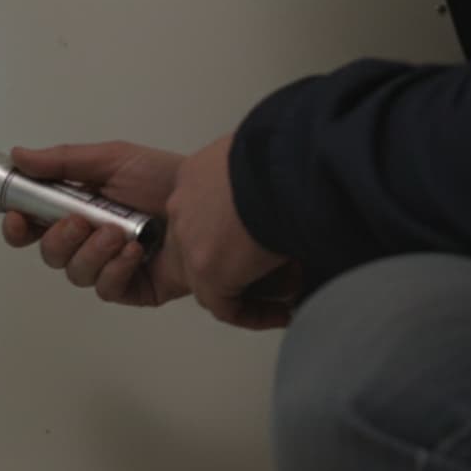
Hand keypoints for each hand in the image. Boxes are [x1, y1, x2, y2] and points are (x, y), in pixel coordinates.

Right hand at [1, 141, 193, 306]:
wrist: (212, 201)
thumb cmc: (164, 179)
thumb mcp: (113, 159)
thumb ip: (64, 161)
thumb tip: (19, 156)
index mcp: (78, 208)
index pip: (33, 225)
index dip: (18, 227)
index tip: (17, 219)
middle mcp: (90, 241)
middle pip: (51, 255)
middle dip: (60, 240)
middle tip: (82, 223)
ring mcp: (111, 267)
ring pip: (76, 274)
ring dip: (92, 254)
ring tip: (120, 235)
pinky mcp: (135, 289)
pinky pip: (108, 290)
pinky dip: (116, 271)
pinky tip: (135, 253)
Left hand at [162, 135, 298, 329]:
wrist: (286, 165)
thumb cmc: (287, 155)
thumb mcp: (268, 156)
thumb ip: (262, 177)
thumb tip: (284, 191)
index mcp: (196, 177)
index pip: (202, 216)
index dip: (229, 237)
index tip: (259, 244)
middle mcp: (184, 208)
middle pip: (200, 250)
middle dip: (234, 267)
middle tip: (276, 273)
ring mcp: (190, 240)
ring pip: (208, 280)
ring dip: (247, 291)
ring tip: (287, 293)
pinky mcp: (207, 270)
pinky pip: (225, 306)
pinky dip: (254, 314)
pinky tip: (282, 314)